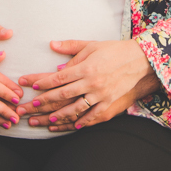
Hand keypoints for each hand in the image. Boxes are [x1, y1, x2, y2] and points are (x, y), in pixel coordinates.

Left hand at [16, 39, 157, 130]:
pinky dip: (81, 122)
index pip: (59, 78)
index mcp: (86, 68)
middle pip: (63, 95)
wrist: (141, 61)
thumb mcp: (92, 45)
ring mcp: (101, 96)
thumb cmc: (114, 51)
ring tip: (45, 121)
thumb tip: (51, 44)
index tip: (31, 87)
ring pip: (75, 110)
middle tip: (30, 107)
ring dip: (59, 116)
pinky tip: (71, 126)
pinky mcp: (110, 105)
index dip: (43, 83)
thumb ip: (71, 47)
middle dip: (44, 102)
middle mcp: (92, 83)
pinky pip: (92, 117)